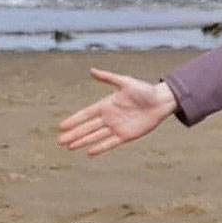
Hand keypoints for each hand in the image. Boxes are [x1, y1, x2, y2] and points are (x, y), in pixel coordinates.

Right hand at [57, 68, 178, 154]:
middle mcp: (109, 117)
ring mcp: (117, 127)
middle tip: (60, 141)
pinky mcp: (126, 136)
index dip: (74, 120)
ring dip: (83, 142)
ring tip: (69, 147)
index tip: (62, 126)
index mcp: (106, 104)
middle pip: (87, 127)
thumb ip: (109, 77)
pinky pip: (110, 143)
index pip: (86, 114)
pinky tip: (89, 152)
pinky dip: (100, 147)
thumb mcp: (126, 82)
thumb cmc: (145, 90)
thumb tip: (91, 70)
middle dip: (74, 134)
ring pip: (95, 136)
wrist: (161, 102)